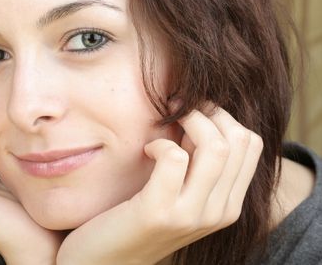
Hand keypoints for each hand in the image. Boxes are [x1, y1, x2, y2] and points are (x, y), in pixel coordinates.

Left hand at [56, 104, 262, 264]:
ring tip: (165, 123)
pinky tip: (146, 151)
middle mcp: (219, 212)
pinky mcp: (159, 212)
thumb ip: (197, 163)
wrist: (107, 261)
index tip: (193, 111)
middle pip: (239, 140)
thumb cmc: (139, 218)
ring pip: (216, 146)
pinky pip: (175, 158)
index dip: (222, 116)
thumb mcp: (181, 192)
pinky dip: (160, 144)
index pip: (251, 144)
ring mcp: (191, 214)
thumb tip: (199, 117)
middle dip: (208, 111)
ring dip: (189, 120)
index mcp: (229, 204)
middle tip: (177, 109)